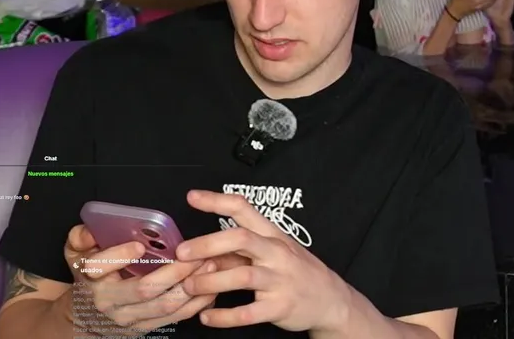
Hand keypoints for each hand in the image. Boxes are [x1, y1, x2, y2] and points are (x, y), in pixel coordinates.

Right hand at [63, 224, 217, 336]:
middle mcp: (109, 302)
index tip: (140, 245)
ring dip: (191, 286)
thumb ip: (81, 237)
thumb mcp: (78, 254)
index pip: (99, 268)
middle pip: (144, 288)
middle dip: (174, 271)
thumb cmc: (89, 277)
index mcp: (91, 279)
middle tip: (196, 254)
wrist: (86, 315)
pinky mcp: (146, 327)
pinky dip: (196, 302)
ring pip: (164, 305)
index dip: (120, 255)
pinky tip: (209, 286)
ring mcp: (129, 318)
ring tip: (209, 265)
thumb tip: (92, 230)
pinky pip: (176, 317)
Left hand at [177, 190, 348, 332]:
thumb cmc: (297, 272)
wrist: (330, 299)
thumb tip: (200, 255)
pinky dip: (224, 316)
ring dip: (211, 281)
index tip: (192, 197)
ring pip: (242, 276)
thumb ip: (238, 254)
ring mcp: (280, 280)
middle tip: (182, 253)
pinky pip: (248, 312)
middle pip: (241, 239)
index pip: (244, 209)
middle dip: (208, 244)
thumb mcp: (273, 254)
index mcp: (273, 235)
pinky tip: (208, 317)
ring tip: (189, 287)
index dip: (217, 201)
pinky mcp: (280, 307)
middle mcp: (277, 253)